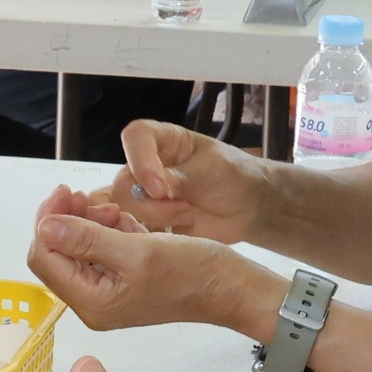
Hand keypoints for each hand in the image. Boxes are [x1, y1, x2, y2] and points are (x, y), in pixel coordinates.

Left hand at [26, 191, 261, 335]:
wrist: (232, 288)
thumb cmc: (191, 272)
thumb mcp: (137, 250)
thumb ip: (87, 239)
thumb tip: (45, 227)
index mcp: (91, 301)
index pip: (44, 258)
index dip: (48, 221)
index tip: (65, 191)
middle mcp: (93, 302)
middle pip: (57, 253)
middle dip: (68, 220)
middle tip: (86, 195)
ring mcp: (109, 292)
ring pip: (79, 248)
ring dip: (90, 222)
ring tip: (117, 210)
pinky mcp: (124, 280)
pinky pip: (102, 250)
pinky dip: (109, 230)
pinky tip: (128, 222)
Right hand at [105, 117, 270, 245]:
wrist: (249, 209)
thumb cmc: (234, 176)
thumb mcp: (214, 169)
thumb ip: (183, 177)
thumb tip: (153, 189)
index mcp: (162, 140)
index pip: (135, 137)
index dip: (140, 160)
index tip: (159, 187)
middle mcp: (146, 165)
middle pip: (123, 181)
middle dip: (151, 202)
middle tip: (184, 208)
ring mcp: (145, 194)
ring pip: (126, 209)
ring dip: (156, 218)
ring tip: (188, 215)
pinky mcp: (148, 220)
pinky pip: (134, 229)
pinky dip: (152, 235)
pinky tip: (177, 229)